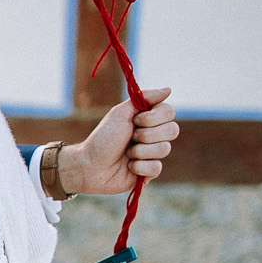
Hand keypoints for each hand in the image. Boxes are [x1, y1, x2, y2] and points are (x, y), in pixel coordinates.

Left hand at [60, 89, 177, 195]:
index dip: (152, 118)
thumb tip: (168, 90)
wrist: (88, 166)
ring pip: (165, 149)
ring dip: (140, 151)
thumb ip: (144, 98)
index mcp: (149, 120)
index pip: (169, 113)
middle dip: (146, 135)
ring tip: (126, 154)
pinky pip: (157, 168)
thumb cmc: (102, 139)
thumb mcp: (120, 113)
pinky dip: (139, 167)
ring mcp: (153, 154)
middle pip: (172, 130)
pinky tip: (128, 167)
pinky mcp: (149, 172)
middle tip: (130, 138)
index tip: (134, 121)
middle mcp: (155, 136)